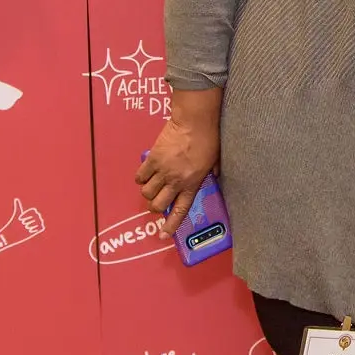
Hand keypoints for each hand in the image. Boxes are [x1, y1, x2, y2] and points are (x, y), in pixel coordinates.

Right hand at [136, 90, 221, 236]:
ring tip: (153, 186)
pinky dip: (141, 178)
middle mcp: (175, 181)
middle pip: (157, 205)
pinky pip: (140, 176)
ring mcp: (162, 170)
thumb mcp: (214, 160)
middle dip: (155, 207)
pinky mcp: (153, 158)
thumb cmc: (208, 138)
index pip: (180, 211)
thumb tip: (212, 177)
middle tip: (158, 202)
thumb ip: (210, 173)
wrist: (195, 120)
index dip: (170, 225)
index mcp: (192, 183)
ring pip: (147, 192)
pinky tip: (146, 175)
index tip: (162, 235)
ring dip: (148, 193)